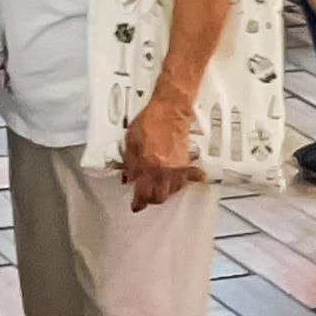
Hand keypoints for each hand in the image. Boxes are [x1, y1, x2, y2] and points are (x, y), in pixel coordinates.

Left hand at [119, 95, 203, 209]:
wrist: (171, 110)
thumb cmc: (151, 121)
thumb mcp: (130, 140)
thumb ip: (129, 162)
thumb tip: (129, 178)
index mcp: (148, 166)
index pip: (143, 194)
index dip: (138, 203)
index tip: (136, 205)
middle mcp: (164, 170)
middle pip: (160, 197)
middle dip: (151, 199)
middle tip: (145, 196)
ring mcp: (177, 167)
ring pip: (172, 191)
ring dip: (164, 192)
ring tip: (156, 187)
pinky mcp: (186, 162)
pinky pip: (184, 180)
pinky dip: (178, 184)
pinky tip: (173, 181)